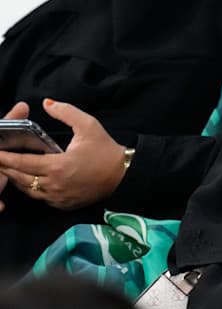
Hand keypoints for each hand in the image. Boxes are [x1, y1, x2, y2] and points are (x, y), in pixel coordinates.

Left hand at [0, 99, 125, 209]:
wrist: (123, 174)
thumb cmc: (106, 150)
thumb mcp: (88, 125)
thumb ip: (66, 112)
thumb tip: (47, 103)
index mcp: (57, 166)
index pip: (22, 162)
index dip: (5, 158)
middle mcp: (53, 184)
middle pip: (20, 178)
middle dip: (6, 169)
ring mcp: (57, 197)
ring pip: (27, 190)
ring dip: (16, 179)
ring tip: (8, 169)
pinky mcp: (63, 204)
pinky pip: (40, 198)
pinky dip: (30, 189)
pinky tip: (28, 180)